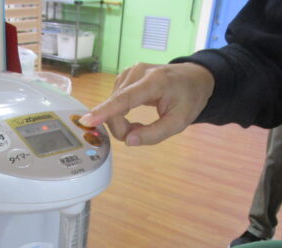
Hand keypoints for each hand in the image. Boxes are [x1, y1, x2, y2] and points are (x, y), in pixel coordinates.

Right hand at [79, 62, 214, 146]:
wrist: (194, 77)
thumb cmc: (189, 99)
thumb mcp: (179, 122)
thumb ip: (154, 134)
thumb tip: (128, 141)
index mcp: (155, 82)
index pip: (125, 98)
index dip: (106, 111)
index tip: (88, 120)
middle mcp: (138, 72)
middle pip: (116, 105)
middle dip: (120, 127)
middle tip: (137, 135)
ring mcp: (129, 72)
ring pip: (112, 105)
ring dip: (120, 122)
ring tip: (139, 125)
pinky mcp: (124, 76)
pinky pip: (114, 101)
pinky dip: (119, 113)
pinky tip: (132, 115)